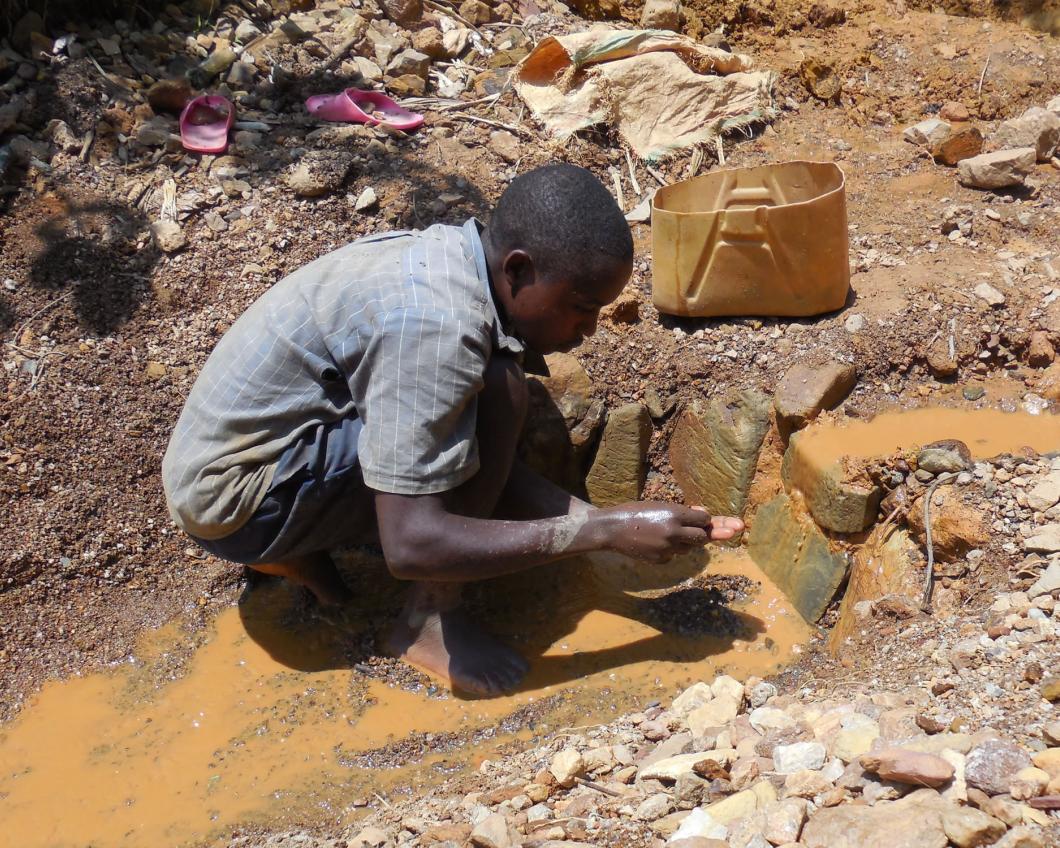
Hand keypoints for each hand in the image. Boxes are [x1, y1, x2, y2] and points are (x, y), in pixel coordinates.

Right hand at [597, 503, 744, 562]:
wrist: (612, 529)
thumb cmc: (637, 512)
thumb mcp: (661, 506)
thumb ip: (684, 513)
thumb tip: (704, 515)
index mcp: (674, 515)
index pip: (704, 520)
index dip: (705, 519)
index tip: (706, 518)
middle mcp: (674, 532)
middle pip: (703, 538)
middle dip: (711, 534)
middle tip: (734, 528)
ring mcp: (667, 549)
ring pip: (689, 548)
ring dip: (688, 541)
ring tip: (672, 533)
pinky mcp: (661, 560)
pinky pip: (675, 555)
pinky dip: (672, 549)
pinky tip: (657, 543)